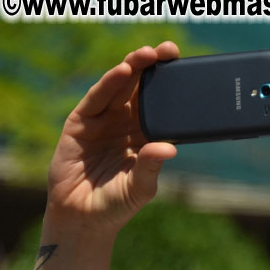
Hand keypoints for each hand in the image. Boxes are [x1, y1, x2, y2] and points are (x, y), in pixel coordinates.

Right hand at [47, 42, 179, 235]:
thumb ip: (151, 168)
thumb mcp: (139, 189)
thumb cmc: (115, 206)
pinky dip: (110, 83)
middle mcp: (125, 124)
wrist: (82, 218)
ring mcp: (103, 120)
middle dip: (154, 67)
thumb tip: (170, 148)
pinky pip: (98, 97)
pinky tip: (123, 72)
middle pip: (141, 89)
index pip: (160, 106)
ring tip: (148, 54)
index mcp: (144, 137)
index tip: (187, 70)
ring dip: (134, 68)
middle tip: (169, 50)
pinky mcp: (82, 121)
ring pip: (120, 87)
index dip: (171, 87)